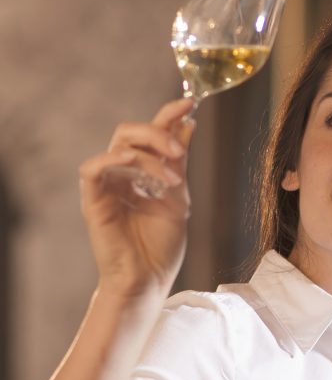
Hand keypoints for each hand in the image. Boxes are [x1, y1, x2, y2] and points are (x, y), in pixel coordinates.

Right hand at [78, 97, 194, 299]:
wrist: (149, 278)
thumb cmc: (161, 244)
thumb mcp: (178, 196)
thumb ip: (179, 162)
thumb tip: (188, 123)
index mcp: (141, 171)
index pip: (149, 133)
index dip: (167, 114)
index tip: (190, 101)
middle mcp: (121, 174)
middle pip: (129, 131)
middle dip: (157, 132)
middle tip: (178, 150)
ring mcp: (106, 185)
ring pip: (119, 147)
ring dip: (151, 156)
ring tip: (173, 178)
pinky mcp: (93, 200)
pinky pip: (94, 168)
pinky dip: (116, 160)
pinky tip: (141, 169)